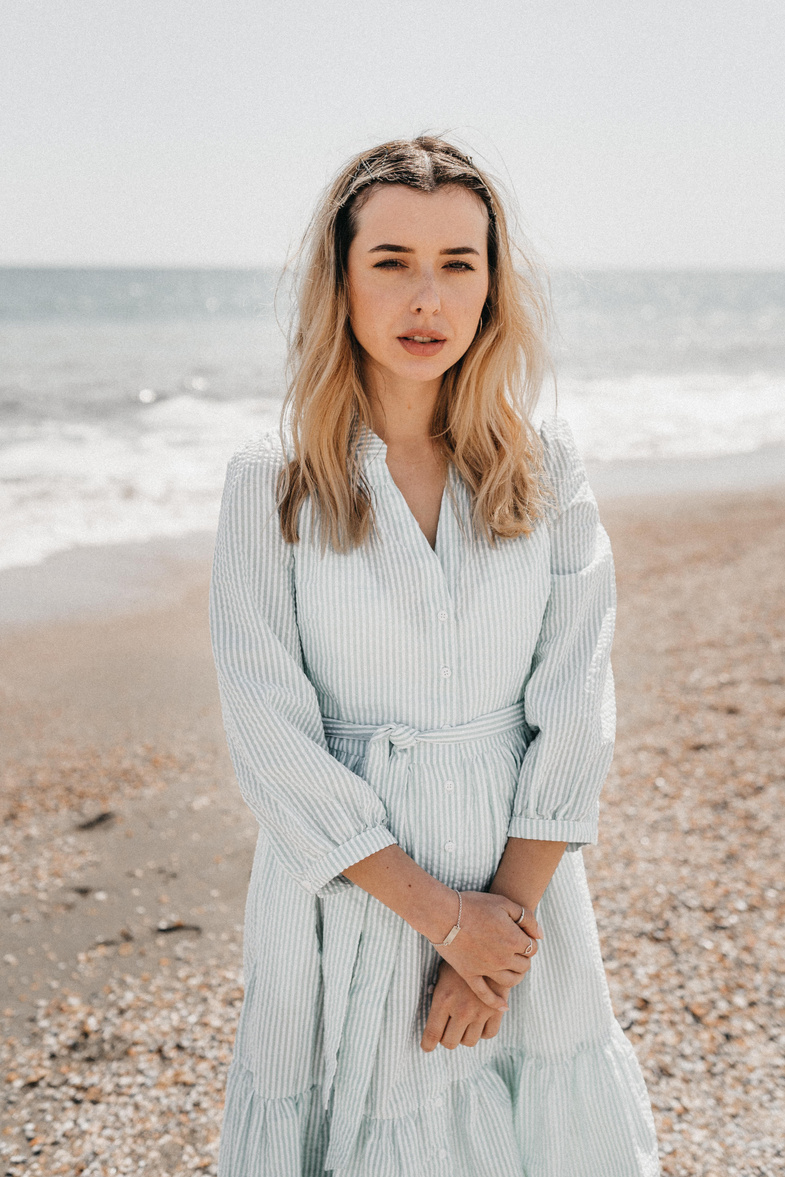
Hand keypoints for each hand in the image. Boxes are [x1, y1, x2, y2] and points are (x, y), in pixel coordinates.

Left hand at [420, 960, 510, 1051]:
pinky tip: (480, 1021)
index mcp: (443, 999)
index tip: (427, 1047)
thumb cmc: (461, 955)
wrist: (489, 944)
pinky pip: (489, 1034)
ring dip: (465, 1036)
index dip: (428, 1044)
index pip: (432, 1034)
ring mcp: (480, 1012)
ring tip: (464, 1025)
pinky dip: (483, 1031)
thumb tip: (434, 1014)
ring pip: (469, 1041)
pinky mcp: (496, 1010)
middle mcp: (461, 1010)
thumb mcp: (444, 972)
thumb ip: (440, 995)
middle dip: (447, 1039)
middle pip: (450, 1043)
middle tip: (447, 1031)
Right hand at [434, 891, 541, 1010]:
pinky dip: (497, 1003)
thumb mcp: (504, 903)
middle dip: (523, 958)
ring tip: (512, 969)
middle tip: (515, 950)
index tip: (521, 936)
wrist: (443, 914)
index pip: (532, 948)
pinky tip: (504, 1006)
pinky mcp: (471, 975)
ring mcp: (487, 969)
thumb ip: (527, 918)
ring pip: (511, 981)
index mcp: (514, 940)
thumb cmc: (473, 905)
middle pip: (524, 966)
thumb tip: (540, 935)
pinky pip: (486, 995)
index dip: (529, 941)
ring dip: (515, 976)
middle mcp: (504, 958)